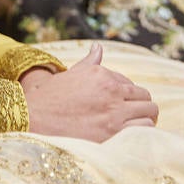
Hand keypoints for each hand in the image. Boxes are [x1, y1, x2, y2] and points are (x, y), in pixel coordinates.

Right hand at [20, 44, 157, 141]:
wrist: (33, 118)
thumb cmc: (49, 97)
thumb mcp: (70, 74)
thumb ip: (89, 62)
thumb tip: (98, 47)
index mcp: (103, 75)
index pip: (130, 84)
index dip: (127, 95)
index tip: (120, 104)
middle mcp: (112, 91)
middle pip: (146, 98)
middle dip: (142, 106)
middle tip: (133, 116)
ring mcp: (114, 113)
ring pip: (150, 114)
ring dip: (144, 120)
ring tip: (134, 127)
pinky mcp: (113, 134)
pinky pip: (143, 131)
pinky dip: (141, 133)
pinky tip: (131, 137)